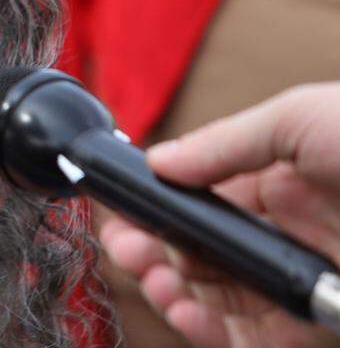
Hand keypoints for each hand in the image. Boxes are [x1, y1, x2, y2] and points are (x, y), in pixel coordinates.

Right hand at [98, 82, 339, 347]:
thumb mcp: (299, 118)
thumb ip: (224, 143)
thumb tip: (158, 162)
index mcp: (276, 172)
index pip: (199, 196)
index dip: (158, 210)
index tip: (125, 220)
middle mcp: (285, 224)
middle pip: (204, 248)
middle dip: (160, 254)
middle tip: (133, 259)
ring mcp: (303, 271)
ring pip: (225, 293)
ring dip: (183, 294)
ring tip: (162, 290)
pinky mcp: (322, 315)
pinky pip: (264, 333)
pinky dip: (224, 333)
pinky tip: (197, 319)